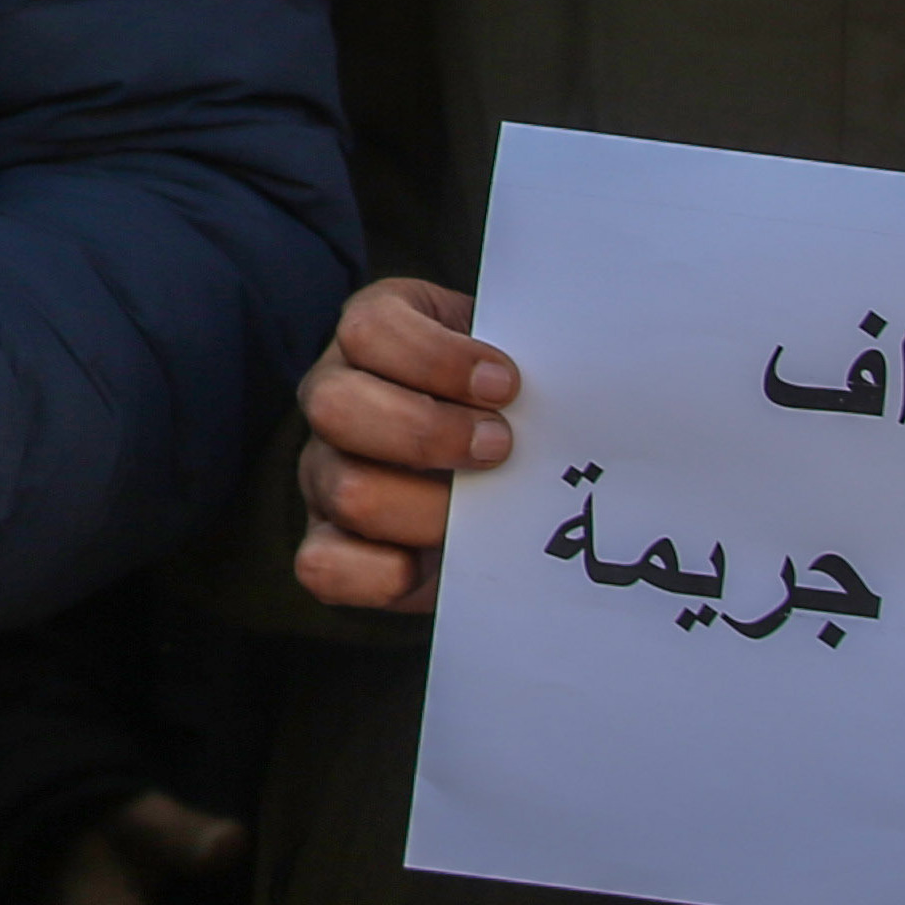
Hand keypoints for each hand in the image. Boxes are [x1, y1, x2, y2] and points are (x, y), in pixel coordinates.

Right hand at [294, 275, 518, 614]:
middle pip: (334, 406)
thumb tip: (581, 387)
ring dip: (426, 509)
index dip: (437, 359)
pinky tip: (437, 562)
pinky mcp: (328, 541)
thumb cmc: (506, 402)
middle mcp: (332, 397)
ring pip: (345, 490)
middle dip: (429, 433)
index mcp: (373, 337)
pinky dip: (382, 573)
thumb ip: (530, 361)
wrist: (496, 463)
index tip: (507, 385)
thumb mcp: (508, 363)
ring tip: (482, 512)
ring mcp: (323, 471)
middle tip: (501, 448)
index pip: (368, 331)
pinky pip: (324, 566)